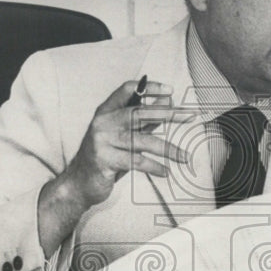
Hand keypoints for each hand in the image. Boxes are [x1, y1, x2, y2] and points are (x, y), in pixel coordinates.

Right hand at [63, 80, 195, 207]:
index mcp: (106, 110)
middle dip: (168, 114)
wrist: (80, 182)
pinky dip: (154, 167)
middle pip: (139, 112)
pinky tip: (166, 172)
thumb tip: (167, 100)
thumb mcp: (124, 133)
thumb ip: (143, 119)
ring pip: (142, 141)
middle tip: (189, 116)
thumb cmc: (107, 155)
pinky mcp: (105, 160)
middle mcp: (103, 122)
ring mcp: (102, 141)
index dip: (149, 88)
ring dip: (167, 149)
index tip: (170, 91)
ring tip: (184, 156)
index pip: (127, 90)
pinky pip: (136, 161)